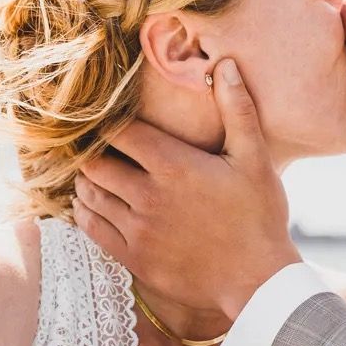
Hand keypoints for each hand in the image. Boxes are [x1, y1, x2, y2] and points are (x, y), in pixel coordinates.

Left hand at [72, 57, 300, 318]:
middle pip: (95, 162)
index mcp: (173, 166)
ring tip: (95, 173)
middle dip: (94, 151)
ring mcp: (138, 230)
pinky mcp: (134, 258)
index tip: (112, 120)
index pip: (120, 132)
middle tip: (98, 146)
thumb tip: (224, 64)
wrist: (258, 280)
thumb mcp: (254, 159)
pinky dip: (85, 212)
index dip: (111, 123)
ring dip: (88, 181)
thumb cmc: (260, 217)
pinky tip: (92, 205)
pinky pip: (92, 228)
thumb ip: (237, 109)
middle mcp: (147, 196)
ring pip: (90, 195)